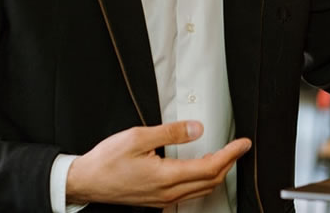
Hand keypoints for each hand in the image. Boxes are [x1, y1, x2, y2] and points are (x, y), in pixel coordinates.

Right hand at [66, 120, 250, 207]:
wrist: (86, 181)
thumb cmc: (107, 161)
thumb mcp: (138, 137)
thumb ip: (170, 133)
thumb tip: (196, 129)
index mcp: (166, 176)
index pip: (210, 167)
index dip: (230, 154)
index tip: (242, 144)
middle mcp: (168, 192)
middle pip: (210, 181)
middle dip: (229, 163)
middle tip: (239, 148)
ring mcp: (163, 198)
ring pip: (201, 189)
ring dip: (217, 173)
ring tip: (225, 156)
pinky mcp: (158, 199)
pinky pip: (189, 193)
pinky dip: (202, 180)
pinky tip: (200, 169)